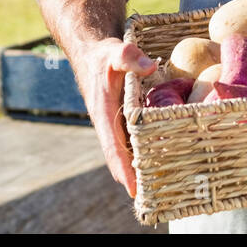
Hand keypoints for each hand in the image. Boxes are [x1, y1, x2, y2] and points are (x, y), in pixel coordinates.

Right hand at [74, 37, 158, 196]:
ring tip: (155, 185)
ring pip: (124, 149)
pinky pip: (128, 139)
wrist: (92, 52)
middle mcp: (107, 122)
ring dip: (135, 166)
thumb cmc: (105, 54)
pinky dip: (138, 150)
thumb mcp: (117, 51)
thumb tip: (150, 66)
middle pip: (118, 155)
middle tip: (149, 194)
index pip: (113, 146)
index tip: (132, 188)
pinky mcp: (118, 117)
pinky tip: (153, 158)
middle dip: (131, 175)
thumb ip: (130, 57)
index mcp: (103, 112)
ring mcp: (112, 121)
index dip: (123, 167)